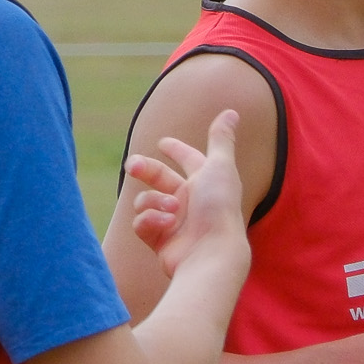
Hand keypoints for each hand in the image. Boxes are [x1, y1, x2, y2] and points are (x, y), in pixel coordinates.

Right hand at [126, 110, 246, 277]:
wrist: (210, 252)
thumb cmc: (218, 208)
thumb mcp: (220, 166)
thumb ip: (221, 138)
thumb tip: (231, 111)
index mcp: (206, 181)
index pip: (190, 159)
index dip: (177, 149)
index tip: (163, 143)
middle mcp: (191, 201)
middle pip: (158, 177)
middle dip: (144, 169)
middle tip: (131, 165)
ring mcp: (174, 222)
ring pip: (146, 200)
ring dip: (153, 201)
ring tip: (172, 210)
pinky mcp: (160, 241)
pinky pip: (141, 223)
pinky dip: (150, 220)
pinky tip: (165, 225)